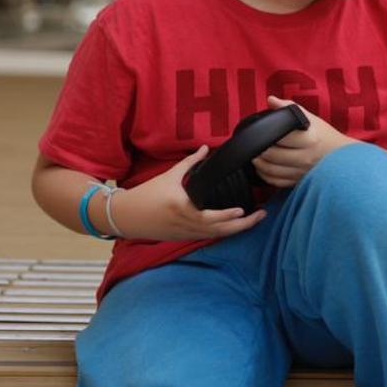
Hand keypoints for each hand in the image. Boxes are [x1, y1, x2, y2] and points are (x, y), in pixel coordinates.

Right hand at [112, 145, 266, 239]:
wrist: (125, 216)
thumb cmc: (146, 194)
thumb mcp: (169, 176)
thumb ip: (190, 163)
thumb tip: (206, 147)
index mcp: (183, 209)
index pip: (210, 217)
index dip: (227, 216)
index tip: (243, 209)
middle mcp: (186, 224)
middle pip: (220, 231)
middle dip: (243, 225)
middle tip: (262, 215)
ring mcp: (186, 234)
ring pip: (217, 236)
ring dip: (237, 230)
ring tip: (255, 219)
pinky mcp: (184, 238)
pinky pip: (209, 237)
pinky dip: (224, 232)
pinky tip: (237, 226)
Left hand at [252, 95, 357, 187]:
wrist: (341, 156)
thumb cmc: (324, 136)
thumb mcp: (311, 119)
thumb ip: (290, 108)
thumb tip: (271, 100)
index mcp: (309, 139)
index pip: (280, 137)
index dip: (266, 134)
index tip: (258, 132)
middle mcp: (306, 157)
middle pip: (273, 155)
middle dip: (259, 150)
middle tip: (254, 145)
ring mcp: (302, 171)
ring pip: (272, 170)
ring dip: (259, 164)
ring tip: (255, 156)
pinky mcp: (299, 181)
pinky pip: (277, 181)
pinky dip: (266, 176)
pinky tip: (263, 168)